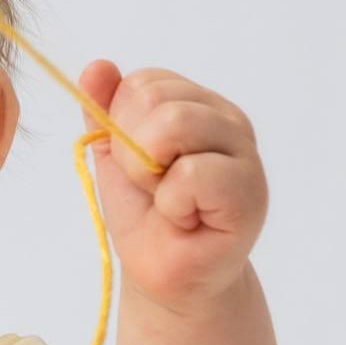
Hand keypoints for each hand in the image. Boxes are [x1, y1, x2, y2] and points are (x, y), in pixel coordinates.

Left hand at [76, 60, 267, 309]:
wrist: (164, 278)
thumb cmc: (146, 218)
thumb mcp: (115, 158)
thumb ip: (105, 111)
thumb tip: (96, 66)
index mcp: (197, 104)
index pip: (144, 82)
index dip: (122, 127)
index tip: (136, 167)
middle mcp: (227, 120)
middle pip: (155, 98)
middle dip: (132, 152)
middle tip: (152, 189)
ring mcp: (244, 154)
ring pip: (174, 125)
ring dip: (149, 175)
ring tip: (169, 204)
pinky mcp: (249, 193)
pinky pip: (192, 173)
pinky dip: (172, 203)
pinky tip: (186, 220)